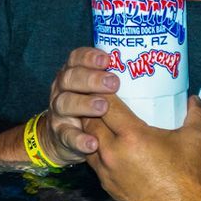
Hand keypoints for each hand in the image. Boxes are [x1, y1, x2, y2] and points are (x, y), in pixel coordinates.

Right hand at [44, 46, 119, 162]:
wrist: (63, 138)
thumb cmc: (89, 108)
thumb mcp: (96, 91)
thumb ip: (110, 81)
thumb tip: (142, 71)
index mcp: (72, 74)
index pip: (76, 58)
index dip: (89, 57)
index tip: (107, 59)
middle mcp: (62, 90)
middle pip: (70, 78)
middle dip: (91, 79)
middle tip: (113, 83)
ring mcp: (58, 112)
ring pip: (65, 104)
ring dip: (84, 104)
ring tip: (103, 108)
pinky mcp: (60, 134)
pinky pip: (67, 136)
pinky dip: (79, 139)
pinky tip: (93, 143)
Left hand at [85, 96, 200, 200]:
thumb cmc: (187, 172)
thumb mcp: (195, 137)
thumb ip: (195, 112)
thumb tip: (192, 97)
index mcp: (132, 136)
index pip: (106, 106)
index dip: (102, 91)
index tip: (104, 82)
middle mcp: (114, 152)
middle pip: (90, 121)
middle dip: (91, 108)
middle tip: (97, 98)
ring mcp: (107, 170)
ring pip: (87, 141)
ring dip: (89, 129)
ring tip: (97, 118)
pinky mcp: (106, 184)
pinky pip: (92, 160)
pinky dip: (94, 149)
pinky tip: (103, 143)